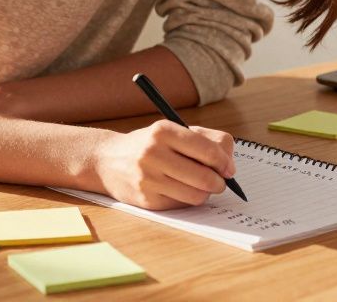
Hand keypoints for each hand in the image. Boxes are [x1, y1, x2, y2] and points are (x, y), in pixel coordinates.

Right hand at [93, 120, 235, 209]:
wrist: (107, 160)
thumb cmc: (150, 144)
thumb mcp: (174, 131)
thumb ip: (207, 140)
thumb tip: (229, 166)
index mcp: (164, 131)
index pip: (208, 150)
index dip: (224, 162)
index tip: (229, 169)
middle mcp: (153, 154)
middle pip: (205, 177)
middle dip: (219, 182)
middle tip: (219, 181)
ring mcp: (148, 179)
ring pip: (196, 195)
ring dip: (205, 193)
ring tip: (200, 185)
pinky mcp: (146, 201)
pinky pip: (181, 205)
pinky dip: (187, 199)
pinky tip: (180, 190)